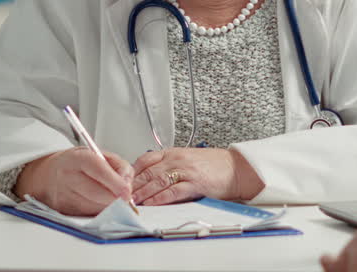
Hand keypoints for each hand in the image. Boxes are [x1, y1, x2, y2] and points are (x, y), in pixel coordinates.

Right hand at [14, 147, 134, 215]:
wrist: (50, 173)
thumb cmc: (79, 163)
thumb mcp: (101, 155)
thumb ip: (120, 166)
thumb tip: (128, 185)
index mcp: (78, 158)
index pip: (99, 171)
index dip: (116, 183)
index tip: (128, 192)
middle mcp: (68, 176)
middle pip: (98, 194)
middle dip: (116, 198)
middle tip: (125, 197)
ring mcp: (63, 195)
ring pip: (95, 208)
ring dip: (108, 206)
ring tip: (109, 196)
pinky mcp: (63, 210)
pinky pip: (88, 215)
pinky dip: (99, 211)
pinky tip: (98, 202)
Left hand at [131, 147, 263, 204]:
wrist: (237, 169)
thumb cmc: (214, 166)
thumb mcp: (188, 160)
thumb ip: (169, 166)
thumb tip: (149, 179)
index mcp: (174, 152)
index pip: (145, 160)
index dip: (131, 172)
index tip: (121, 182)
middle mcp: (178, 159)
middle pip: (147, 172)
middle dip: (131, 185)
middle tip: (119, 195)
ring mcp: (186, 171)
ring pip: (156, 181)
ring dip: (141, 193)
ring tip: (130, 202)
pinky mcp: (195, 183)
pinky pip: (172, 191)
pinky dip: (158, 198)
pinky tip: (150, 204)